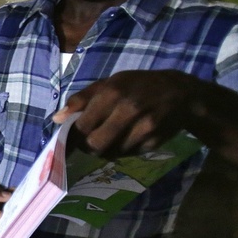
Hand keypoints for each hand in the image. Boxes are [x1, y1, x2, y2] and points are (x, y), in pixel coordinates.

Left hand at [55, 70, 198, 157]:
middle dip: (87, 147)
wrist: (181, 92)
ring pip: (111, 153)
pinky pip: (128, 154)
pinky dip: (122, 150)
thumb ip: (81, 99)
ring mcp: (143, 128)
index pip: (82, 126)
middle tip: (89, 142)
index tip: (71, 139)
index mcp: (112, 93)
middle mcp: (127, 110)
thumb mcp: (110, 83)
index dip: (72, 137)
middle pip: (95, 144)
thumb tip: (57, 119)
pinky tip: (127, 138)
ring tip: (109, 137)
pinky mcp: (154, 142)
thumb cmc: (138, 85)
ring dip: (105, 150)